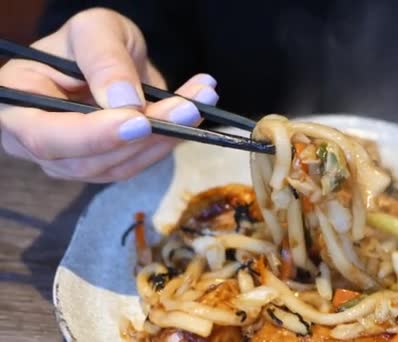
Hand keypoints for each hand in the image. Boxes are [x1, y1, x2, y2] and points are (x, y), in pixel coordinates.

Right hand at [0, 8, 218, 182]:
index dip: (93, 135)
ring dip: (167, 137)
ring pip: (121, 166)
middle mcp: (38, 143)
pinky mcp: (107, 166)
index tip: (139, 120)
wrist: (111, 57)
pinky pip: (140, 162)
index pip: (46, 136)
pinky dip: (172, 139)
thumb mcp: (95, 32)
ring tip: (201, 100)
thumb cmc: (89, 42)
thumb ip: (103, 60)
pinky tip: (195, 111)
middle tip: (189, 108)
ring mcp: (72, 161)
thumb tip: (123, 102)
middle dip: (144, 136)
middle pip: (89, 160)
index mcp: (17, 105)